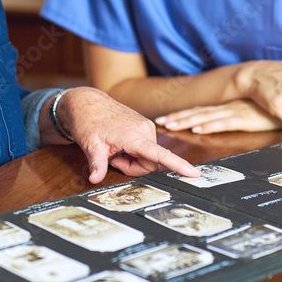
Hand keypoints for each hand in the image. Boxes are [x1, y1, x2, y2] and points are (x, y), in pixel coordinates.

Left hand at [57, 87, 199, 182]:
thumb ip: (97, 164)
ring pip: (147, 157)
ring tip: (115, 149)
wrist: (88, 102)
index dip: (178, 165)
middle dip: (132, 167)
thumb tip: (94, 179)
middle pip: (150, 164)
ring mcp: (146, 127)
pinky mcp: (144, 127)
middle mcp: (145, 130)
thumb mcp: (90, 145)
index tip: (194, 174)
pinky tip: (120, 144)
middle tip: (113, 158)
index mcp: (135, 136)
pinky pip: (145, 149)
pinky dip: (133, 152)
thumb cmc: (88, 121)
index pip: (160, 155)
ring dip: (132, 160)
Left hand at [156, 99, 281, 133]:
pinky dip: (210, 126)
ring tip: (170, 125)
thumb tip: (235, 124)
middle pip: (198, 113)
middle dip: (178, 117)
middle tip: (159, 122)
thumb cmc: (277, 108)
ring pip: (206, 118)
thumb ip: (246, 118)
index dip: (184, 114)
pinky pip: (224, 123)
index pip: (202, 111)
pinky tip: (198, 129)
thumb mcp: (257, 114)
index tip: (168, 118)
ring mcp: (237, 113)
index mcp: (230, 107)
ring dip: (187, 122)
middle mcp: (230, 108)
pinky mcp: (246, 120)